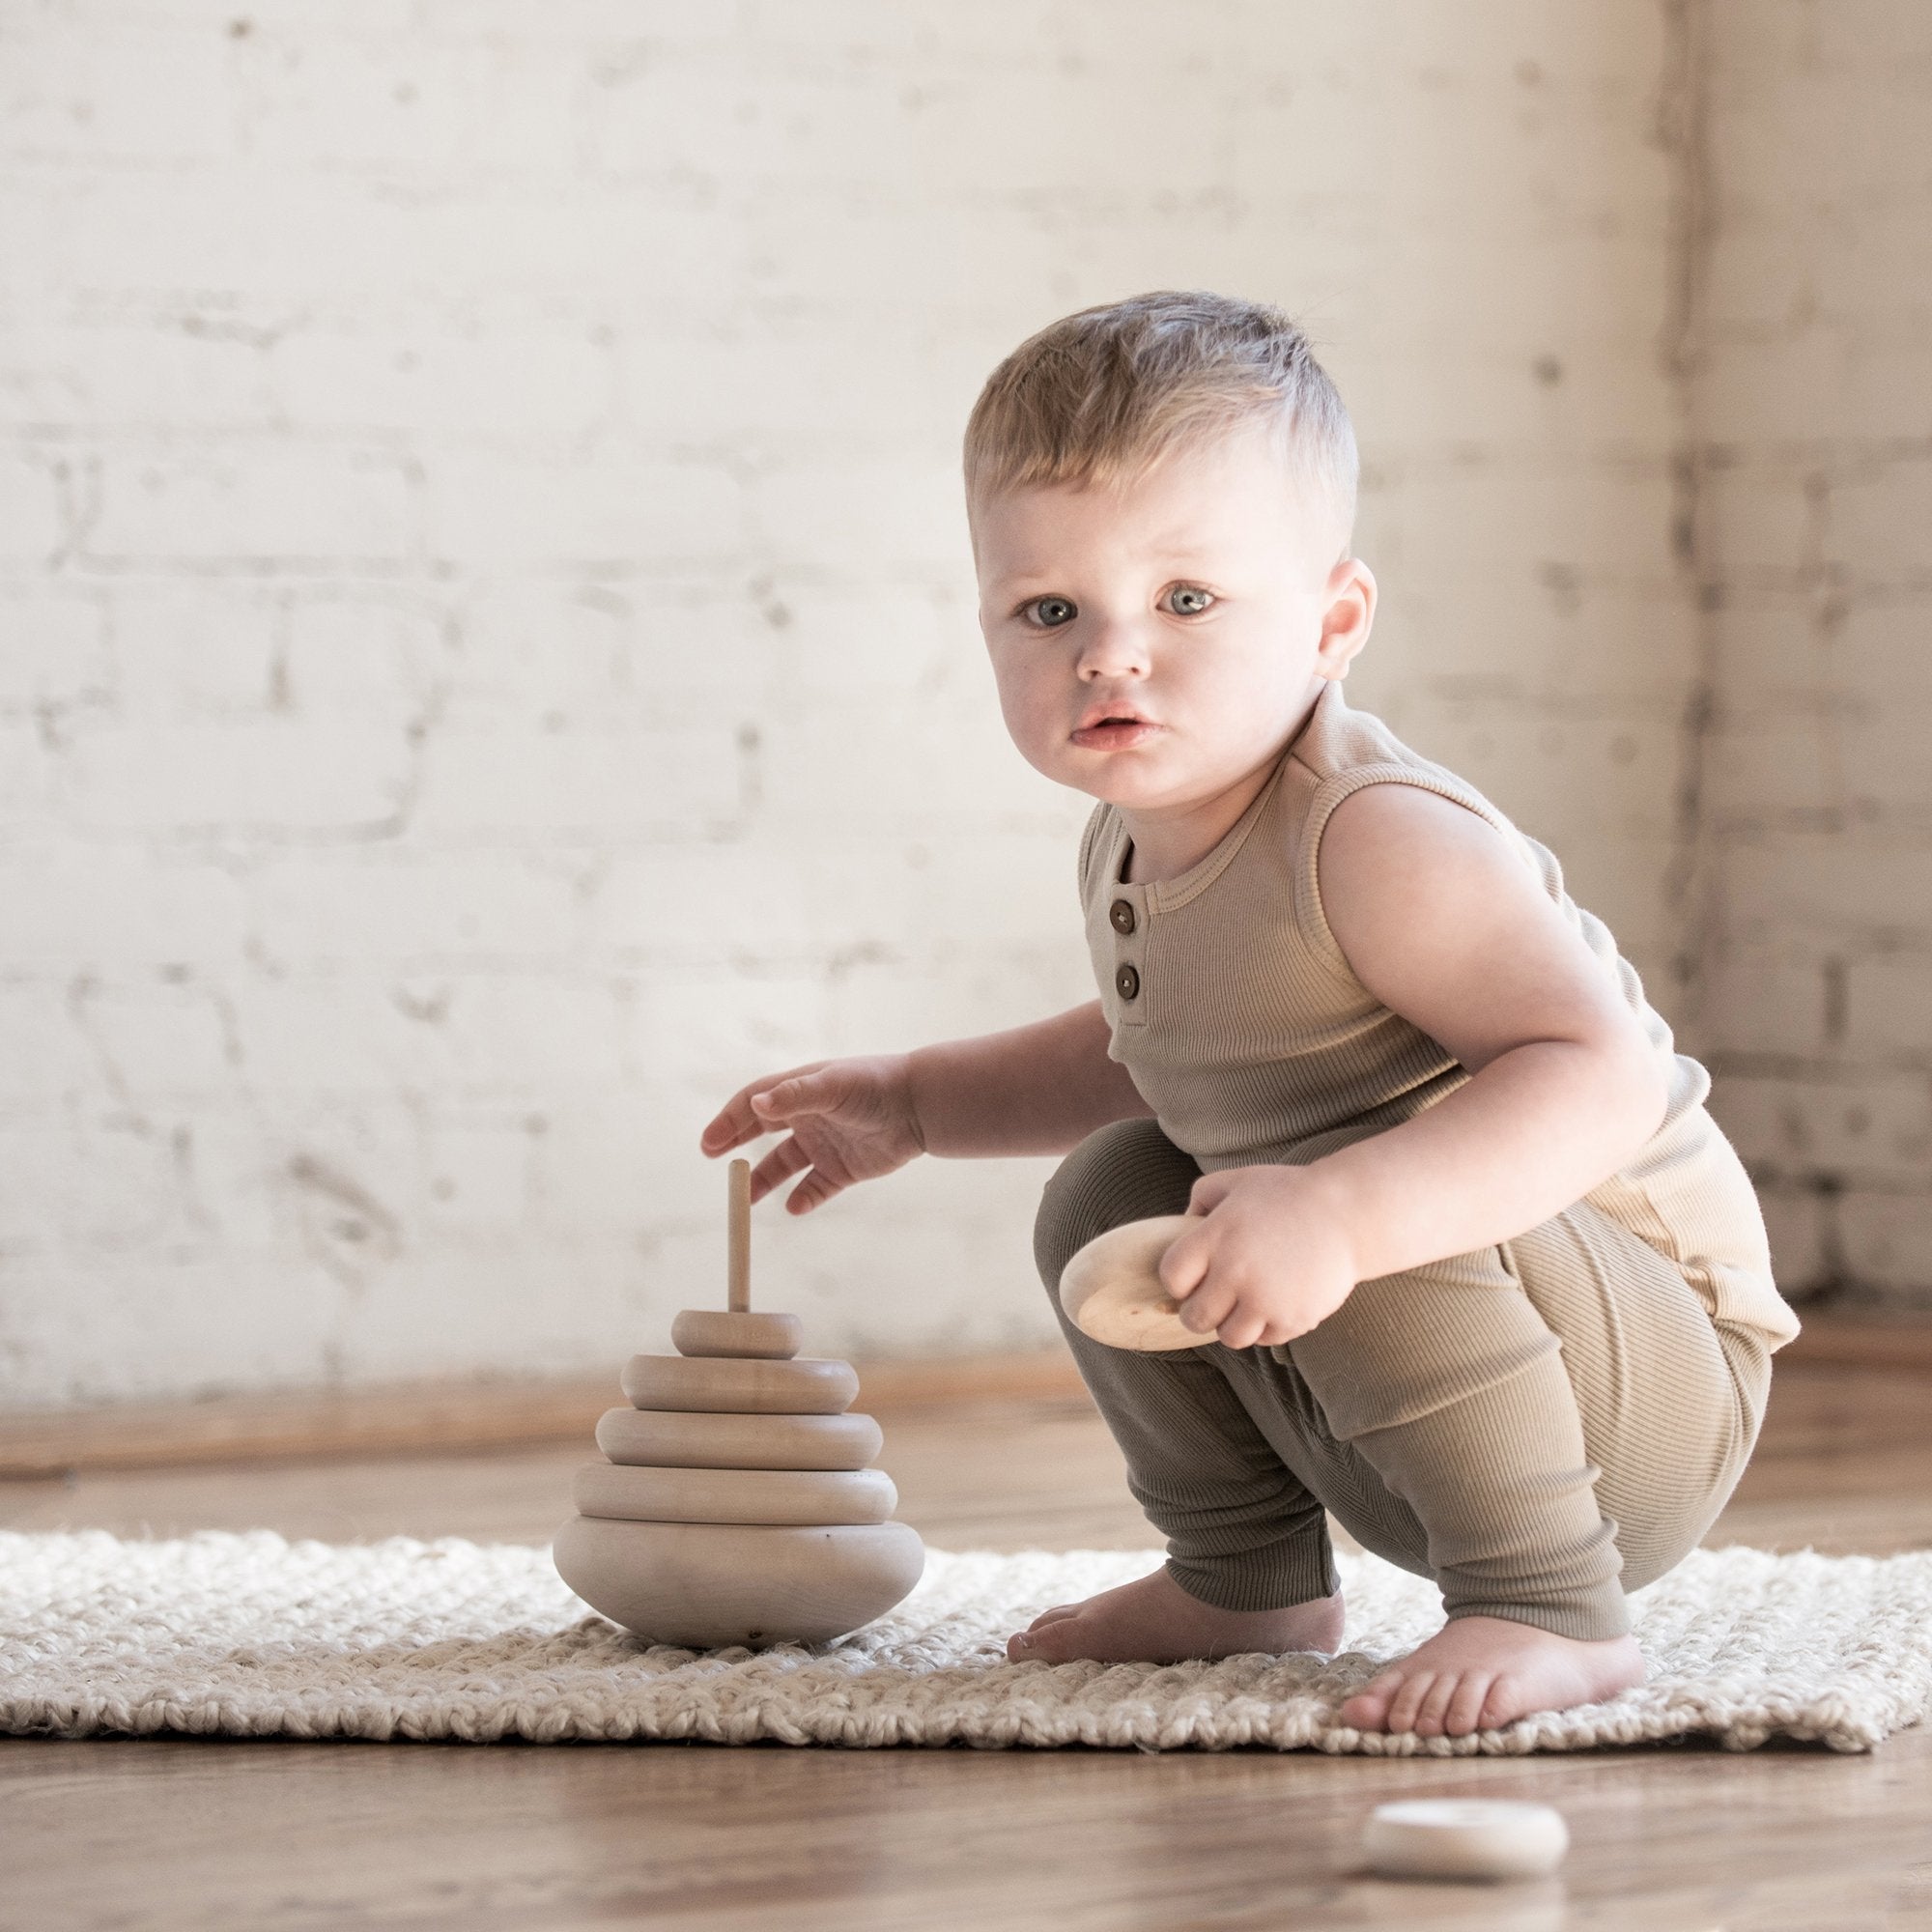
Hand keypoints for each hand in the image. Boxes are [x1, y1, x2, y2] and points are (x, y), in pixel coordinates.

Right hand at [698, 1054, 925, 1214]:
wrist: (920, 1107)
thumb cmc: (875, 1085)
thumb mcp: (832, 1086)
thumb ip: (794, 1096)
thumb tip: (756, 1105)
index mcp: (800, 1091)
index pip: (753, 1104)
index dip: (729, 1121)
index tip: (709, 1144)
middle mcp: (807, 1117)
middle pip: (761, 1133)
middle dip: (736, 1146)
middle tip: (714, 1160)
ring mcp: (824, 1144)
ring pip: (784, 1166)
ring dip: (764, 1180)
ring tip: (748, 1199)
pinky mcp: (844, 1170)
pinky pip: (816, 1189)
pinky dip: (803, 1199)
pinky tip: (794, 1207)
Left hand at [1159, 1165, 1360, 1348]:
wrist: (1349, 1214)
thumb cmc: (1289, 1194)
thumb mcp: (1238, 1180)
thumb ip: (1202, 1196)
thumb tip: (1183, 1224)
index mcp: (1215, 1236)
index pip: (1172, 1278)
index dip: (1178, 1281)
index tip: (1192, 1277)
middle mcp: (1235, 1271)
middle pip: (1194, 1318)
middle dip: (1199, 1312)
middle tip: (1212, 1302)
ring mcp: (1265, 1299)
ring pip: (1229, 1337)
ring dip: (1232, 1324)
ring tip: (1244, 1306)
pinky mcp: (1293, 1319)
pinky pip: (1265, 1340)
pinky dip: (1266, 1328)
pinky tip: (1274, 1304)